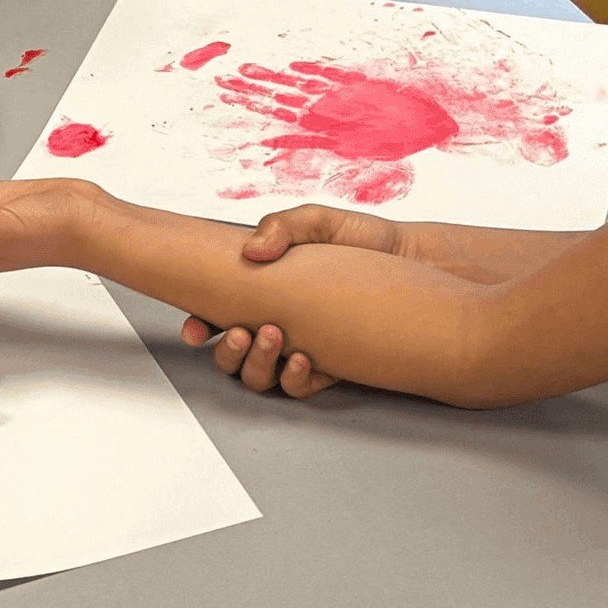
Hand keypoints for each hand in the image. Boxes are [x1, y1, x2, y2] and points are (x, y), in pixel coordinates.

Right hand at [181, 206, 401, 397]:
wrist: (412, 258)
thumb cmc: (360, 238)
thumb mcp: (317, 221)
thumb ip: (282, 227)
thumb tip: (252, 249)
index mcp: (264, 287)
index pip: (217, 312)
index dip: (199, 325)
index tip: (196, 326)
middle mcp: (277, 320)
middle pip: (232, 354)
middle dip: (227, 350)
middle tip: (240, 331)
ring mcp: (301, 345)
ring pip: (259, 375)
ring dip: (257, 364)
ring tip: (274, 337)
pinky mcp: (330, 363)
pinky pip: (299, 386)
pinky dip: (294, 379)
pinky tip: (303, 359)